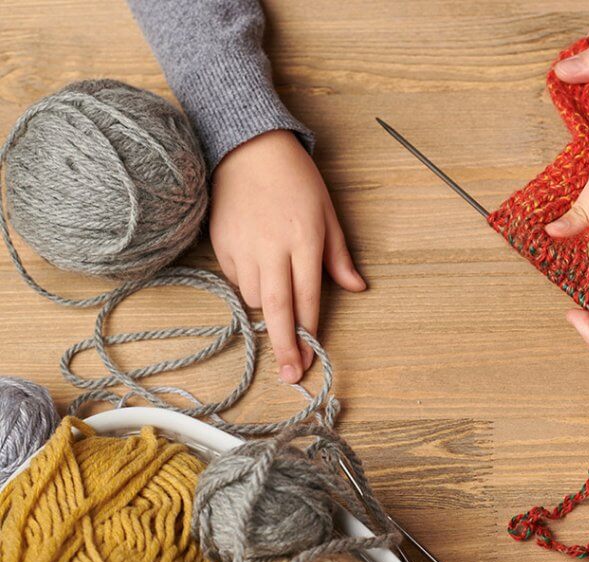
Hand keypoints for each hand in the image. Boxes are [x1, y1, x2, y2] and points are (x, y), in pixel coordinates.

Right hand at [210, 129, 365, 382]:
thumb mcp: (328, 213)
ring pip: (256, 298)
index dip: (310, 330)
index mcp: (305, 239)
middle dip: (285, 346)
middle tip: (291, 375)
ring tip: (279, 295)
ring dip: (270, 309)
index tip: (311, 357)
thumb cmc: (296, 181)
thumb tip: (357, 288)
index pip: (308, 296)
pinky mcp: (221, 245)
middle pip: (278, 308)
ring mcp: (244, 248)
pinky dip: (250, 287)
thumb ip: (339, 255)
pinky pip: (238, 282)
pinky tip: (260, 272)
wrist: (247, 149)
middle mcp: (273, 248)